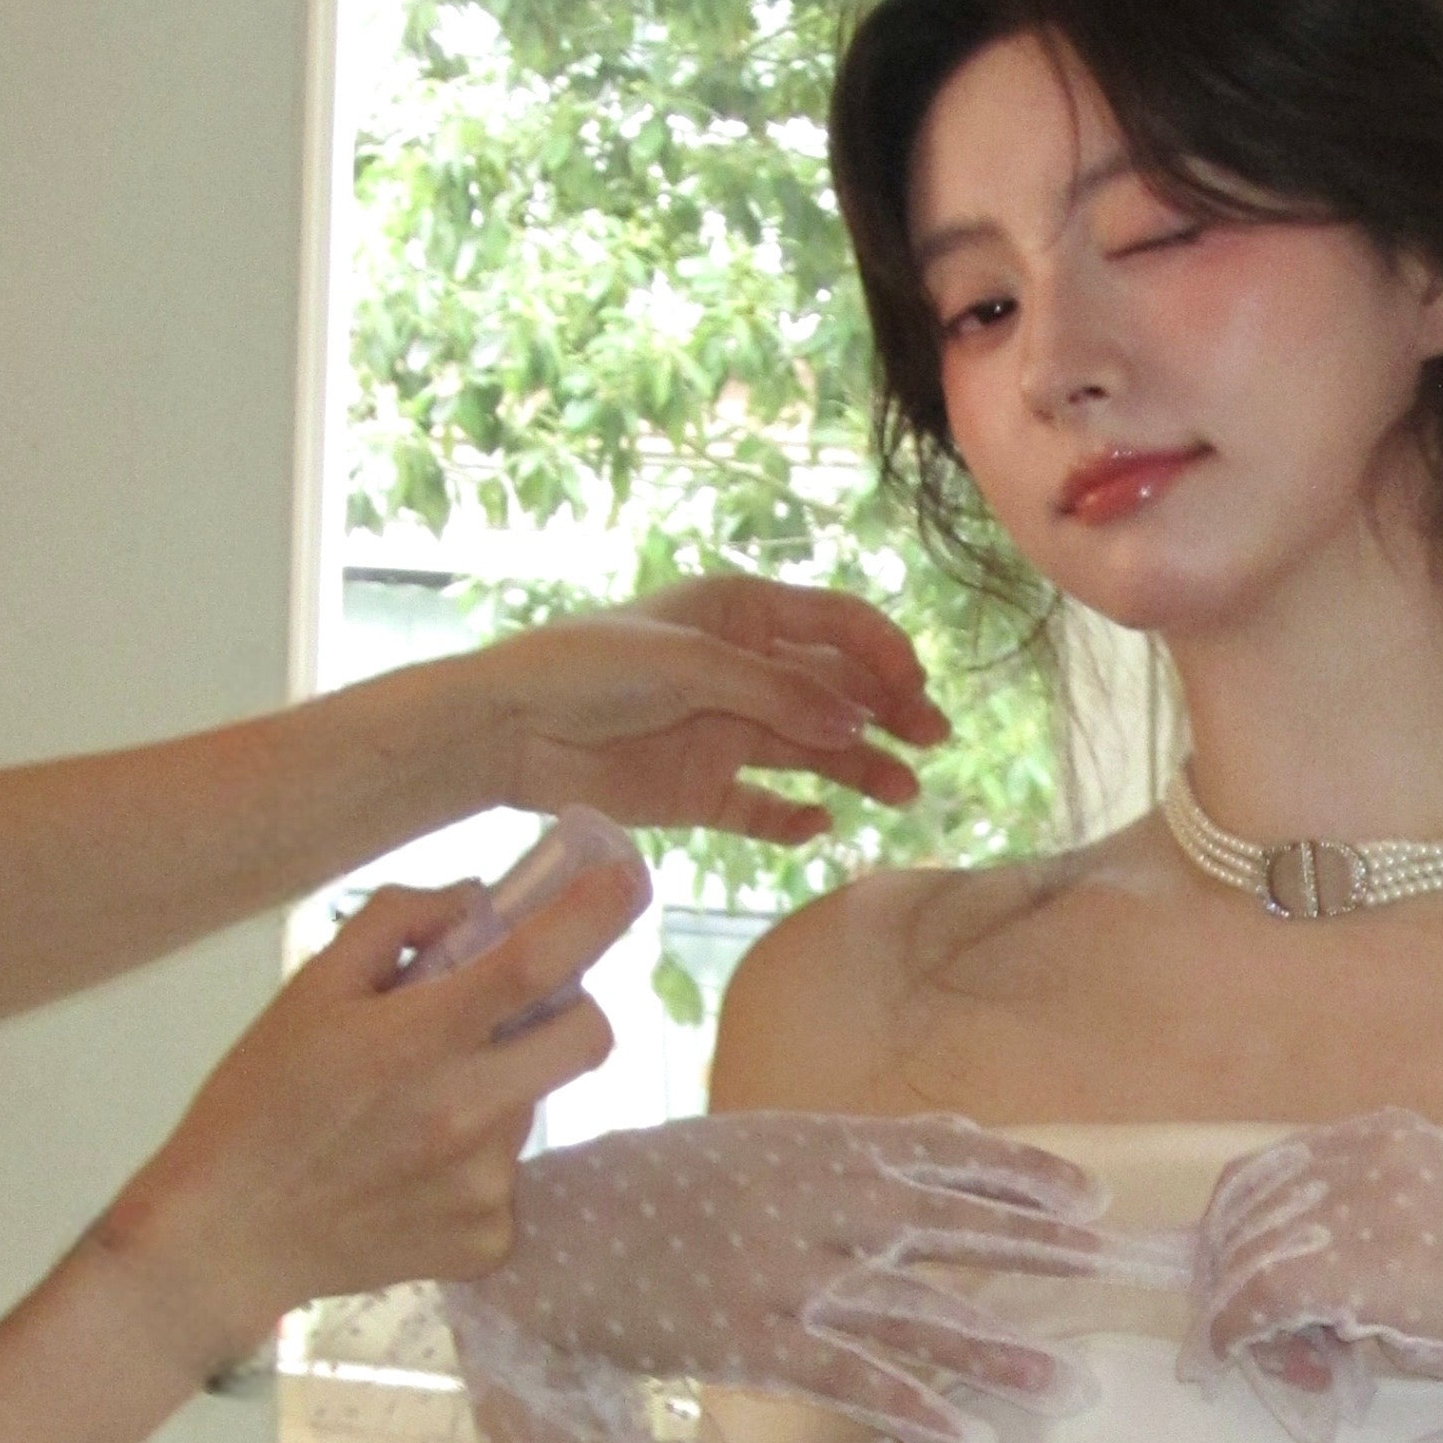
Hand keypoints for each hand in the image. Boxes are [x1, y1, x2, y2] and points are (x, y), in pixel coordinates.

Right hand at [88, 862, 640, 1381]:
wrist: (225, 1238)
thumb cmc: (257, 1104)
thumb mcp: (307, 991)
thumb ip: (395, 925)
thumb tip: (477, 900)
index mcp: (420, 1039)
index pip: (538, 963)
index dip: (596, 914)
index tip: (626, 879)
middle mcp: (468, 1113)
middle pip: (587, 1039)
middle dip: (565, 1012)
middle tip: (502, 1015)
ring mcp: (486, 1185)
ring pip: (536, 1107)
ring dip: (500, 1090)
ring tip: (412, 1113)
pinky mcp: (490, 1241)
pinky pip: (511, 1178)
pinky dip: (476, 1166)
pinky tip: (411, 1174)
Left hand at [406, 577, 952, 843]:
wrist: (511, 729)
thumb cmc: (591, 667)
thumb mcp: (691, 664)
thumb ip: (777, 693)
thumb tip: (857, 721)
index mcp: (742, 615)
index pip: (836, 625)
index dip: (883, 653)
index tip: (914, 690)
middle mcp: (744, 671)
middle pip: (836, 690)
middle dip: (888, 713)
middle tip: (931, 744)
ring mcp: (726, 732)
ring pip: (812, 752)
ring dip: (859, 768)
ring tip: (903, 794)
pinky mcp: (701, 790)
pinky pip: (762, 808)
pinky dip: (792, 820)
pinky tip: (819, 827)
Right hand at [441, 1112, 1119, 1442]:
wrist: (540, 1239)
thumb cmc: (654, 1184)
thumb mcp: (759, 1140)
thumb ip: (862, 1143)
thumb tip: (958, 1133)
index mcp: (817, 1145)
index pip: (944, 1154)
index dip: (1021, 1175)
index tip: (1092, 1199)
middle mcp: (810, 1201)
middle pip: (949, 1227)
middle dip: (1038, 1251)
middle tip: (1116, 1273)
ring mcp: (781, 1273)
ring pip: (913, 1313)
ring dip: (997, 1352)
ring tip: (1071, 1386)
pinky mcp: (747, 1339)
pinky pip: (848, 1379)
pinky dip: (914, 1411)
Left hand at [1186, 1109, 1442, 1442]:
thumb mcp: (1416, 1256)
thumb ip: (1339, 1253)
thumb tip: (1252, 1294)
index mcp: (1390, 1137)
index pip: (1263, 1175)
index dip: (1228, 1243)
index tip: (1231, 1305)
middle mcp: (1381, 1152)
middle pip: (1247, 1209)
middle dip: (1226, 1287)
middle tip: (1246, 1351)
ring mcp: (1383, 1201)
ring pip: (1251, 1254)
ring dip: (1241, 1319)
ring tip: (1287, 1368)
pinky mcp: (1385, 1264)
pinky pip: (1270, 1293)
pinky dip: (1246, 1335)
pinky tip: (1277, 1369)